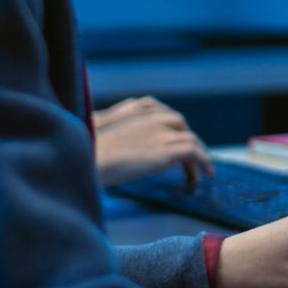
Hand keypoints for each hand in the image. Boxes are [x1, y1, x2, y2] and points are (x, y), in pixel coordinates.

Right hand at [93, 96, 212, 187]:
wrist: (87, 159)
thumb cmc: (85, 151)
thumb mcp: (99, 134)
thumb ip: (117, 134)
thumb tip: (121, 148)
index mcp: (135, 111)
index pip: (162, 113)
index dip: (171, 129)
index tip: (174, 140)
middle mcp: (152, 118)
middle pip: (179, 124)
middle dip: (186, 139)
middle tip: (190, 158)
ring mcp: (161, 132)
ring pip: (191, 139)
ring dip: (198, 156)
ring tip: (201, 173)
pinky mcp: (166, 150)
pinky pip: (193, 153)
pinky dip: (202, 162)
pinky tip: (201, 176)